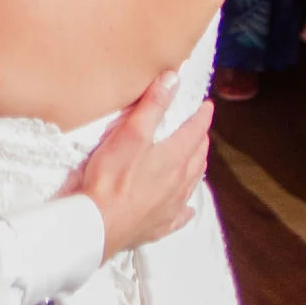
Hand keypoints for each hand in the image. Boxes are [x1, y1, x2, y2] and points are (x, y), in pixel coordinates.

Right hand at [79, 77, 213, 256]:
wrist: (98, 225)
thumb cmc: (111, 177)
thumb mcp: (130, 133)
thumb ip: (152, 106)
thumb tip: (173, 79)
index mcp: (173, 158)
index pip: (195, 132)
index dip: (202, 117)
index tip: (207, 105)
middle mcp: (179, 183)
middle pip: (197, 157)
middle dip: (200, 140)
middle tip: (201, 130)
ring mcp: (171, 206)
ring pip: (192, 183)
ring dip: (197, 168)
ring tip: (198, 159)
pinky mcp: (160, 225)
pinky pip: (180, 215)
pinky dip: (186, 208)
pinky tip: (186, 208)